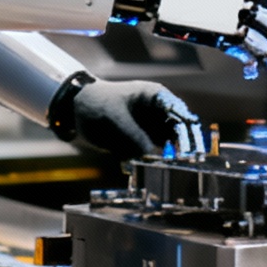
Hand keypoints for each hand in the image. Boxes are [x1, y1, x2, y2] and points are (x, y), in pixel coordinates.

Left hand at [58, 77, 202, 159]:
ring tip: (176, 168)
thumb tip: (149, 156)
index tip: (189, 148)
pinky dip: (156, 160)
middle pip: (179, 129)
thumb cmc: (97, 106)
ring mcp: (151, 125)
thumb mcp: (116, 122)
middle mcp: (158, 111)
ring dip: (171, 155)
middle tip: (190, 161)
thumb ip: (134, 139)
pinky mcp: (143, 139)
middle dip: (184, 145)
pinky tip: (160, 169)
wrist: (76, 109)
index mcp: (155, 97)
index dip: (187, 130)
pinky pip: (155, 151)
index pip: (179, 113)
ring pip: (169, 142)